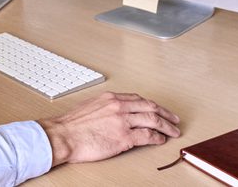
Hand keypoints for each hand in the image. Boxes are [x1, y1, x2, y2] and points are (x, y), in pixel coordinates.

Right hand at [37, 92, 179, 166]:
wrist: (63, 136)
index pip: (139, 99)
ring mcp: (123, 121)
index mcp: (111, 98)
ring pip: (152, 120)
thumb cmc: (72, 125)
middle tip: (174, 120)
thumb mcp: (91, 107)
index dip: (152, 105)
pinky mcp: (123, 137)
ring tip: (172, 132)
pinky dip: (157, 138)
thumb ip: (106, 107)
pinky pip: (147, 136)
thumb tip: (116, 113)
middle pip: (150, 107)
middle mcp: (119, 106)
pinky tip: (160, 140)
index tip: (159, 109)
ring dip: (166, 126)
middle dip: (165, 114)